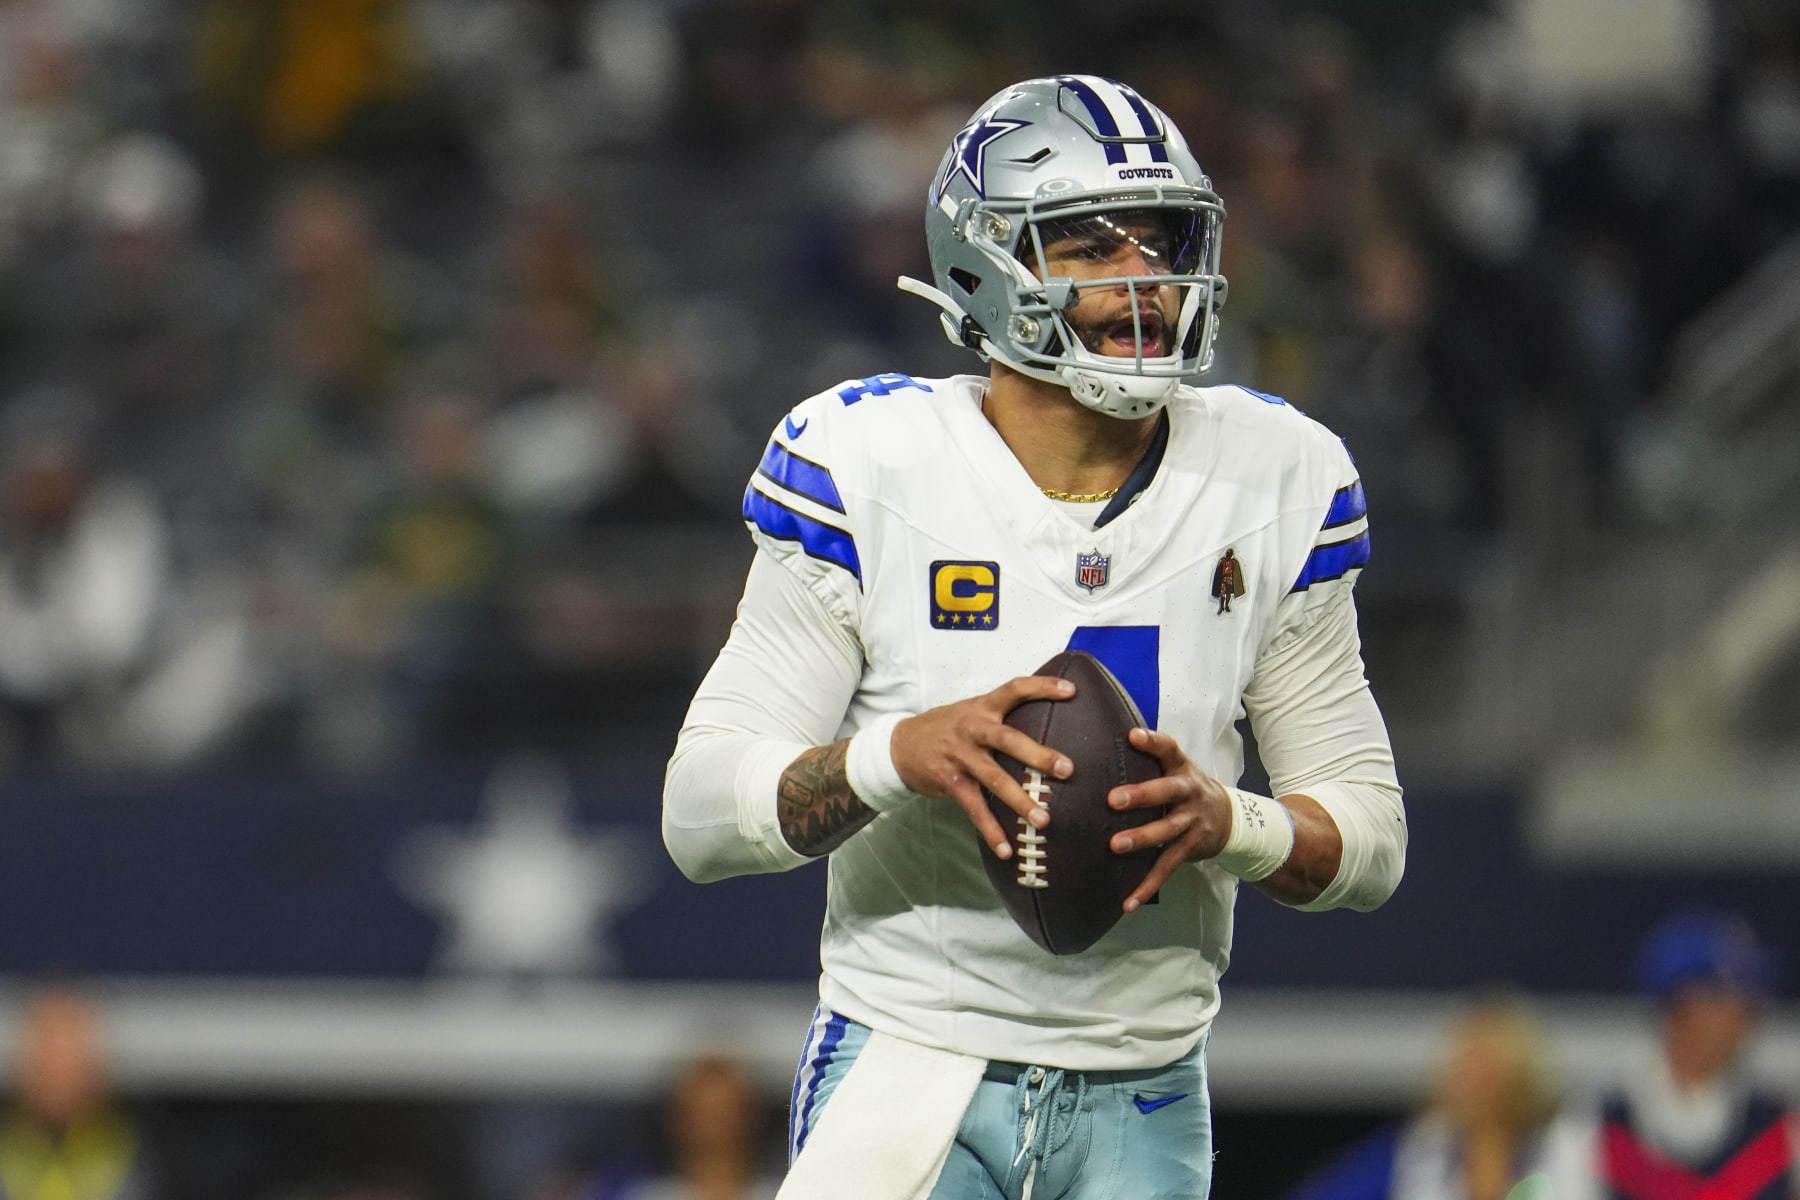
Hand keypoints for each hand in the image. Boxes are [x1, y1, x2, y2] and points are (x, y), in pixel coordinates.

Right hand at [890, 675, 1075, 859]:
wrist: (900, 745)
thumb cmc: (946, 728)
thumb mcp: (970, 711)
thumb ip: (1000, 715)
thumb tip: (1046, 721)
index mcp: (982, 707)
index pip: (1014, 689)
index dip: (1042, 686)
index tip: (1071, 690)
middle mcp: (972, 729)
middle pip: (1008, 739)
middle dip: (1038, 755)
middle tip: (1067, 769)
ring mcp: (960, 757)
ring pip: (994, 780)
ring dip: (1020, 801)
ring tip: (1043, 820)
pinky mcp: (950, 782)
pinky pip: (974, 809)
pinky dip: (991, 831)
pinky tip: (1006, 849)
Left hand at [1105, 727, 1232, 910]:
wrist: (1230, 818)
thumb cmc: (1187, 788)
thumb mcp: (1176, 767)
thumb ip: (1149, 757)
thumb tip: (1100, 743)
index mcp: (1182, 768)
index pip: (1169, 749)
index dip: (1153, 742)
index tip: (1133, 736)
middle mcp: (1189, 792)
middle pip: (1167, 791)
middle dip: (1141, 795)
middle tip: (1113, 799)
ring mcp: (1191, 822)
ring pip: (1166, 830)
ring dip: (1141, 838)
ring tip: (1115, 845)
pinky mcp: (1189, 848)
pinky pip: (1167, 868)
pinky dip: (1147, 886)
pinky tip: (1128, 901)